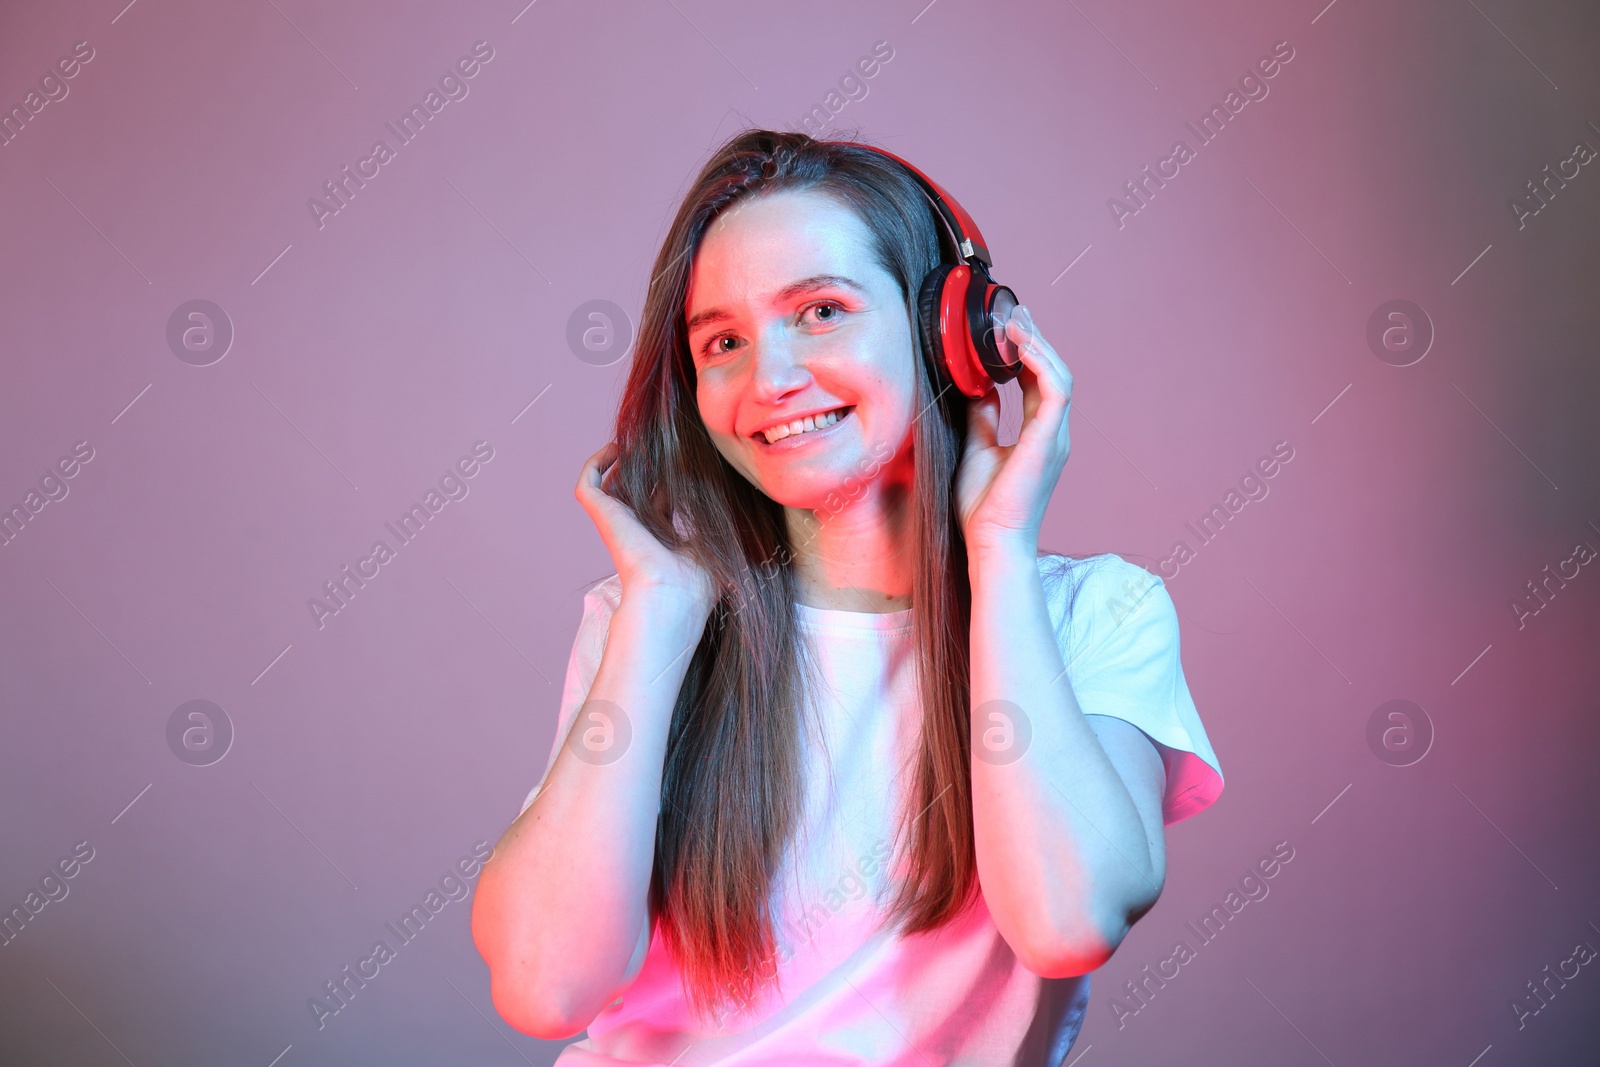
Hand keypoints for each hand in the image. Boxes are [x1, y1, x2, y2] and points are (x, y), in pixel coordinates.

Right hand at [575, 442, 715, 615]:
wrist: (671, 595)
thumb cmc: (696, 581)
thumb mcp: (713, 545)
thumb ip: (714, 524)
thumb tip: (728, 499)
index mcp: (661, 538)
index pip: (661, 501)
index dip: (669, 479)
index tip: (682, 459)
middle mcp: (637, 530)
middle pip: (634, 489)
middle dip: (645, 465)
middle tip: (659, 443)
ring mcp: (617, 523)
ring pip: (609, 484)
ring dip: (621, 461)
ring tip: (638, 441)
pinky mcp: (602, 515)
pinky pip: (588, 484)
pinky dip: (595, 463)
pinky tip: (616, 448)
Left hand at [953, 305, 1072, 552]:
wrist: (989, 541)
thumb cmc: (983, 507)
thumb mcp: (977, 448)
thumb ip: (984, 418)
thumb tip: (981, 389)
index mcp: (1038, 435)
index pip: (1037, 382)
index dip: (1024, 352)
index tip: (1004, 326)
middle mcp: (1052, 432)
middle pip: (1050, 372)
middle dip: (1033, 339)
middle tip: (1012, 311)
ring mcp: (1055, 437)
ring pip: (1058, 376)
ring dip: (1037, 345)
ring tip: (1015, 321)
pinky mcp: (1049, 441)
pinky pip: (1055, 391)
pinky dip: (1041, 364)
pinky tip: (1021, 345)